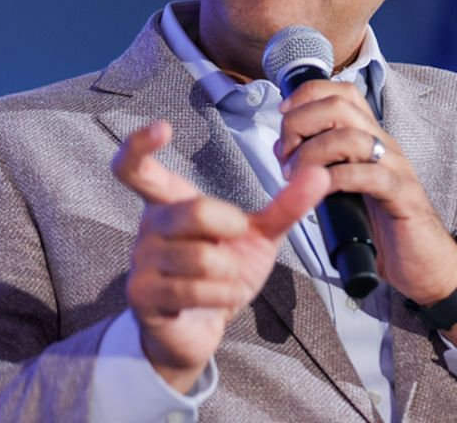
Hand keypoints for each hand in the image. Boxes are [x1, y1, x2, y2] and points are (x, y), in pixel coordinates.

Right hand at [113, 120, 330, 392]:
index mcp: (169, 202)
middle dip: (229, 227)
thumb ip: (286, 205)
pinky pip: (193, 290)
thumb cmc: (222, 274)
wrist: (201, 329)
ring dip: (229, 274)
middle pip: (193, 210)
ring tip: (225, 278)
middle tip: (236, 238)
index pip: (137, 167)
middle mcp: (149, 226)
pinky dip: (221, 295)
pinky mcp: (143, 295)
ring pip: (199, 258)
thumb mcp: (259, 236)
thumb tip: (320, 173)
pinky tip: (219, 297)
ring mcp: (141, 261)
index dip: (142, 144)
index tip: (162, 126)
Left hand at [274, 83, 456, 328]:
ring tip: (295, 177)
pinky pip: (369, 175)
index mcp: (371, 139)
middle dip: (301, 123)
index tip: (284, 117)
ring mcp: (396, 169)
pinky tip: (322, 190)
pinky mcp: (402, 197)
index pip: (342, 93)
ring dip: (312, 153)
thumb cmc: (385, 227)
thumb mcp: (348, 186)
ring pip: (351, 137)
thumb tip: (287, 150)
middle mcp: (384, 146)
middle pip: (340, 106)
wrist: (426, 263)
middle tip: (286, 155)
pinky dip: (338, 178)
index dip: (307, 97)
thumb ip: (324, 165)